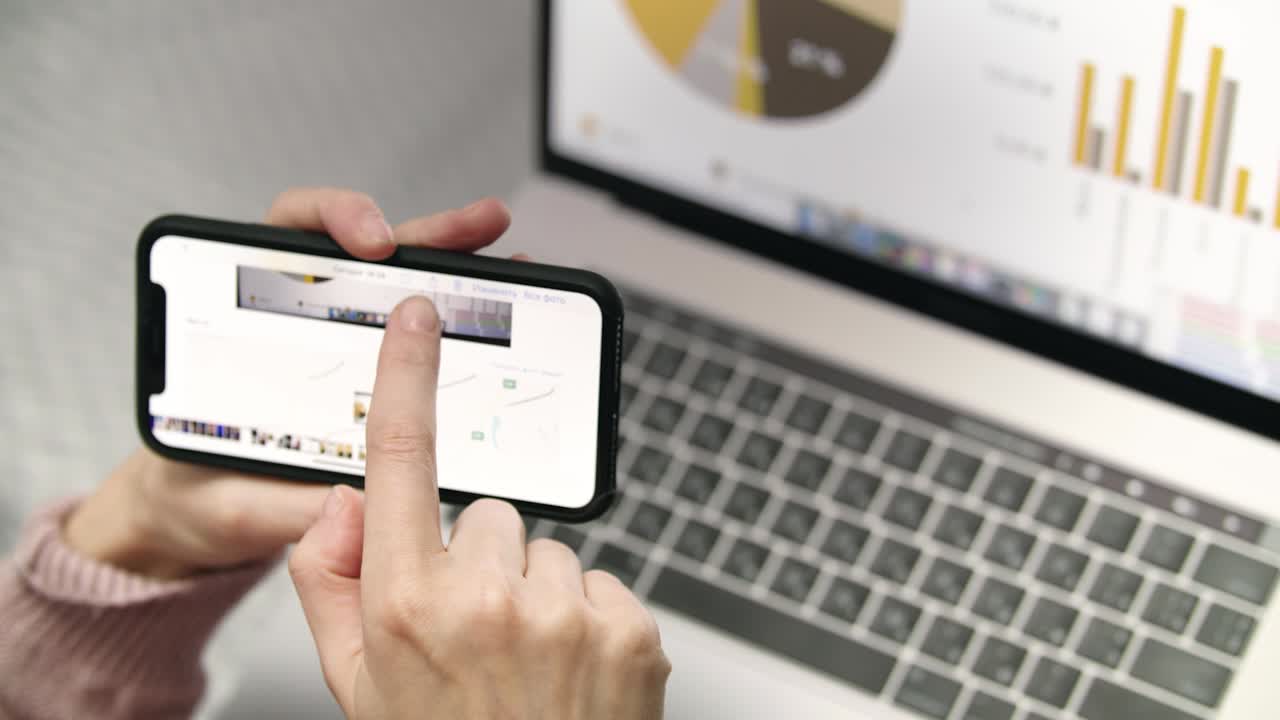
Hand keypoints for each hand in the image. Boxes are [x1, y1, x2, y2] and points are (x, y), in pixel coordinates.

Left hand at [63, 188, 512, 578]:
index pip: (288, 241)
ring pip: (406, 292)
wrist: (200, 528)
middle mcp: (300, 327)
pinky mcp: (373, 382)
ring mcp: (343, 351)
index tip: (372, 242)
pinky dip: (467, 323)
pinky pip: (423, 344)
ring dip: (461, 268)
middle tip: (476, 229)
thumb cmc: (198, 497)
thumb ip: (282, 501)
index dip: (332, 219)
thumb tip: (345, 500)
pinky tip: (502, 315)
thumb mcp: (231, 503)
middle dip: (429, 234)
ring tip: (509, 260)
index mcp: (249, 328)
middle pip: (368, 257)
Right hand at [288, 298, 670, 718]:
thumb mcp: (358, 687)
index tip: (421, 317)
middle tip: (480, 635)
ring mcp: (566, 614)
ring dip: (539, 593)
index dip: (409, 379)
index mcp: (409, 607)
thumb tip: (344, 503)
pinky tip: (571, 675)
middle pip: (491, 516)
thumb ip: (332, 583)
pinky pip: (603, 584)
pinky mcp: (631, 629)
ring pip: (550, 552)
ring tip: (528, 666)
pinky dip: (589, 620)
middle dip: (483, 562)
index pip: (402, 464)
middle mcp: (488, 601)